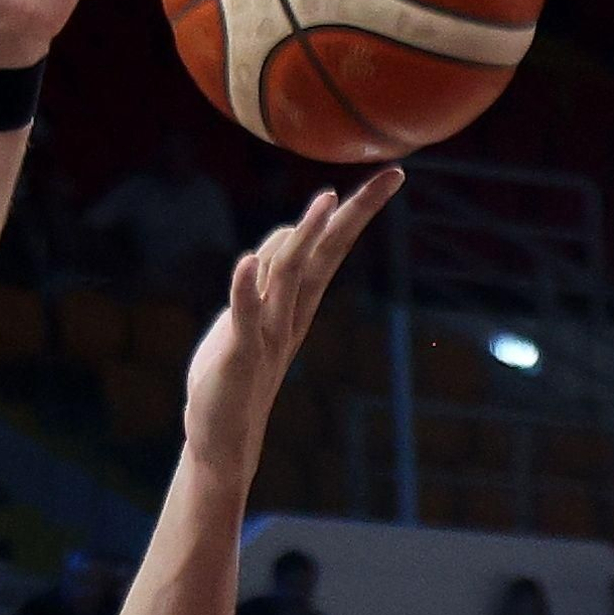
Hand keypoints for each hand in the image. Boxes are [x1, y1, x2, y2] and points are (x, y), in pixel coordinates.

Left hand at [184, 171, 403, 484]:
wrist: (222, 439)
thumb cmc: (236, 374)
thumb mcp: (254, 316)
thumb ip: (269, 278)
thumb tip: (288, 233)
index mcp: (296, 303)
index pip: (330, 247)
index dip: (357, 211)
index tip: (391, 175)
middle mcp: (290, 314)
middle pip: (325, 254)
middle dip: (354, 214)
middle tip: (391, 176)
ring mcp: (267, 334)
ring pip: (288, 278)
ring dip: (304, 239)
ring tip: (324, 201)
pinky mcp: (239, 354)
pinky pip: (245, 317)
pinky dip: (244, 289)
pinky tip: (246, 261)